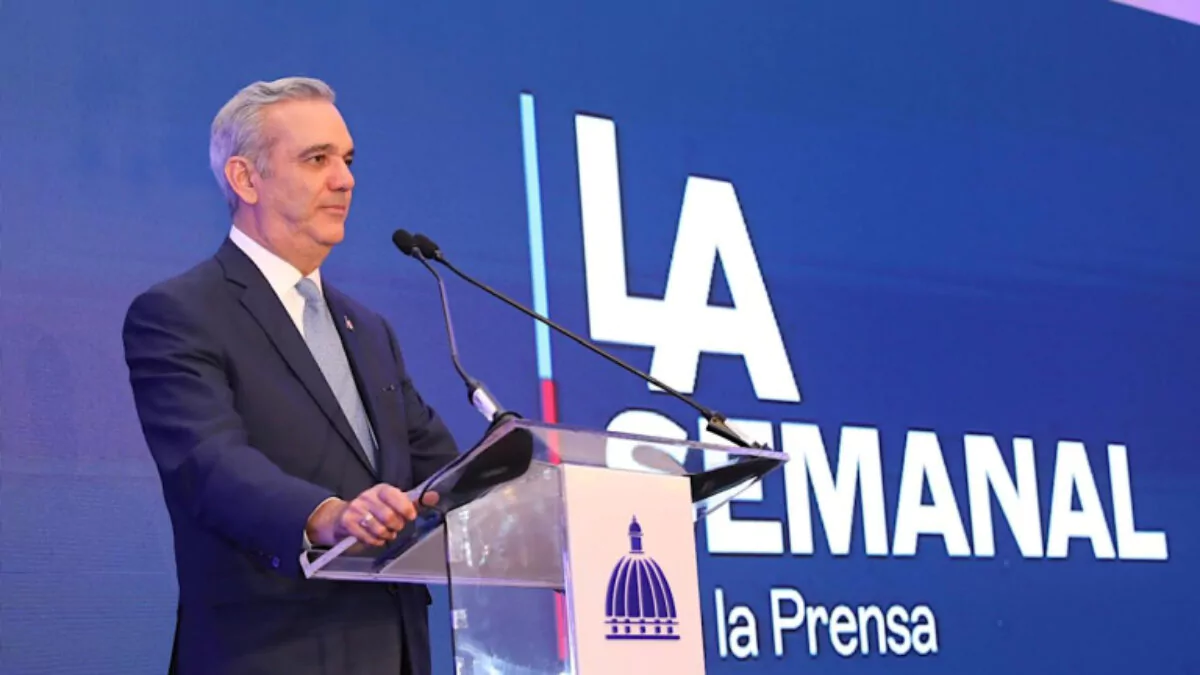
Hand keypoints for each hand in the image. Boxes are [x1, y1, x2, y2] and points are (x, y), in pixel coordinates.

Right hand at [306, 485, 439, 547]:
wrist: (341, 516)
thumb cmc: (373, 510)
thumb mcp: (393, 503)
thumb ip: (413, 501)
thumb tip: (434, 496)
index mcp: (382, 490)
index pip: (396, 495)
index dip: (405, 508)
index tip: (410, 516)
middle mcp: (368, 496)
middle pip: (389, 515)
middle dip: (396, 526)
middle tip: (396, 528)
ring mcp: (356, 508)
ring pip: (378, 528)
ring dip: (386, 535)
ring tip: (386, 533)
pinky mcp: (347, 521)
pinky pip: (366, 536)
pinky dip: (374, 541)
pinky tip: (375, 539)